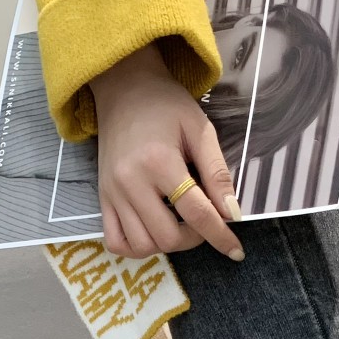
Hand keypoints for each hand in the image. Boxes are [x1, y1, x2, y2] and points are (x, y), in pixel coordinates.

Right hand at [89, 45, 244, 261]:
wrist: (124, 89)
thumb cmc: (166, 105)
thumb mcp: (200, 130)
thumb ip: (217, 173)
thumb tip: (231, 213)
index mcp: (159, 162)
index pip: (195, 213)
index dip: (219, 235)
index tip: (236, 250)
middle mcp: (131, 183)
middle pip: (167, 237)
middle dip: (194, 238)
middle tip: (204, 221)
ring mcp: (113, 194)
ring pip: (142, 246)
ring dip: (167, 245)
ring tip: (179, 225)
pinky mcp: (102, 199)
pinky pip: (116, 242)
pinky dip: (137, 248)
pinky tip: (153, 232)